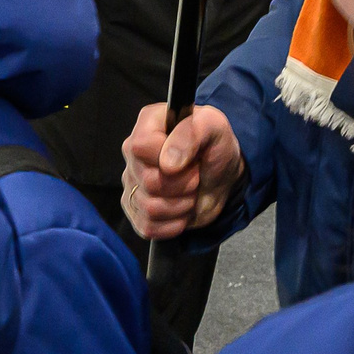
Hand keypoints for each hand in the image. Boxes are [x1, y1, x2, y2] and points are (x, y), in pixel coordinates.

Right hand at [121, 104, 242, 238]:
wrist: (221, 177)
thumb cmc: (215, 146)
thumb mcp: (214, 127)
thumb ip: (192, 134)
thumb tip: (167, 163)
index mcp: (147, 125)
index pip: (140, 146)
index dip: (167, 156)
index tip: (191, 158)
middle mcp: (133, 155)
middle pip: (149, 182)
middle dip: (184, 184)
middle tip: (196, 176)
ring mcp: (131, 184)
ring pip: (150, 208)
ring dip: (181, 205)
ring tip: (191, 192)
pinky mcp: (136, 211)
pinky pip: (148, 227)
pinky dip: (174, 224)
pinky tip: (183, 210)